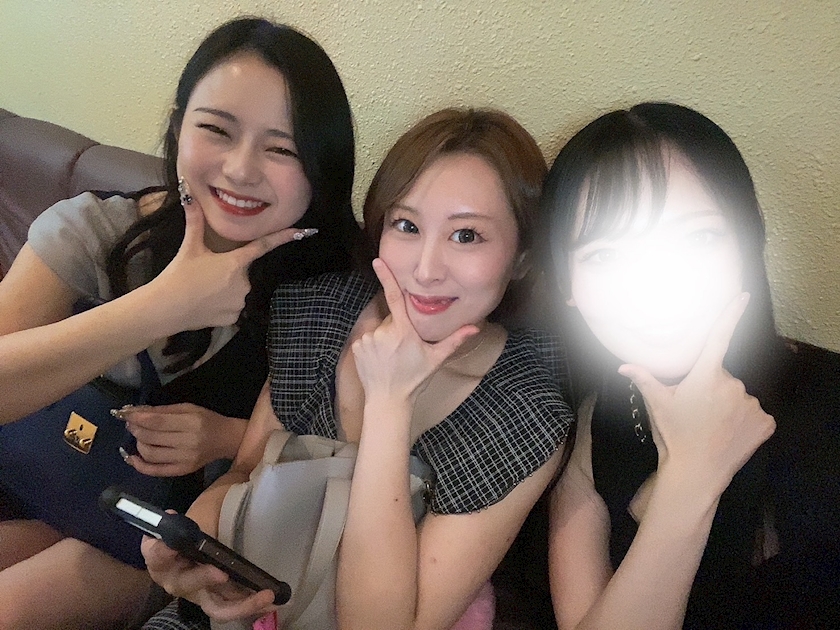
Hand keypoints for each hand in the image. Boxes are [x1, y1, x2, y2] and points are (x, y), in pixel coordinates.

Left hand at [120, 404, 246, 476]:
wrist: (226, 440)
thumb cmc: (207, 419)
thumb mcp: (188, 408)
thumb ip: (162, 411)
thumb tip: (135, 411)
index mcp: (191, 423)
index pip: (157, 421)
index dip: (136, 417)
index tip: (123, 413)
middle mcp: (187, 443)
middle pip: (151, 437)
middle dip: (135, 429)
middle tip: (130, 423)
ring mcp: (184, 459)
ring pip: (150, 454)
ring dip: (137, 444)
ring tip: (137, 436)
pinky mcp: (182, 471)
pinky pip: (155, 471)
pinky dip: (139, 465)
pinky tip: (131, 457)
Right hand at [142, 532, 274, 621]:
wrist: (194, 544)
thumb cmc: (189, 529)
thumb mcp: (188, 519)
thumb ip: (184, 520)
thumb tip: (174, 513)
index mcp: (162, 557)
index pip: (156, 555)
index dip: (161, 552)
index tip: (169, 546)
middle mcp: (176, 580)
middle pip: (186, 584)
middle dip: (203, 578)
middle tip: (221, 573)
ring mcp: (198, 594)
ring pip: (214, 606)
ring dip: (240, 604)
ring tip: (264, 595)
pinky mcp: (215, 600)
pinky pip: (231, 608)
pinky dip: (251, 605)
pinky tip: (271, 599)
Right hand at [149, 193, 315, 332]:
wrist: (165, 308)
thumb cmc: (178, 275)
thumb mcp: (189, 247)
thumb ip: (195, 221)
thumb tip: (188, 194)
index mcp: (235, 262)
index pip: (264, 246)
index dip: (284, 237)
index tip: (304, 231)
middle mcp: (243, 283)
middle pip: (243, 272)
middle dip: (229, 272)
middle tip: (207, 276)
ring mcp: (240, 302)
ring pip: (238, 291)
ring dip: (225, 290)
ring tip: (203, 291)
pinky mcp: (233, 318)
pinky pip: (233, 308)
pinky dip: (222, 306)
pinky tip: (205, 305)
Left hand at [351, 259, 477, 401]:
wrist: (388, 400)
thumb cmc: (415, 380)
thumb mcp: (436, 359)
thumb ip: (454, 340)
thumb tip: (475, 327)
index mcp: (404, 331)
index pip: (395, 298)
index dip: (386, 277)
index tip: (378, 261)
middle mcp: (384, 332)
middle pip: (391, 320)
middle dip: (397, 329)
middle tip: (404, 350)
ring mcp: (368, 339)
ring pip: (379, 330)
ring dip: (384, 339)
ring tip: (391, 358)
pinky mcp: (357, 347)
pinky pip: (367, 339)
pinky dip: (372, 346)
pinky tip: (379, 360)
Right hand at [618, 293, 774, 500]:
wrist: (696, 472)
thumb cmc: (674, 435)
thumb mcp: (657, 405)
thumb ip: (644, 379)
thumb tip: (623, 366)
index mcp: (705, 375)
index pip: (720, 336)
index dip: (732, 313)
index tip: (744, 295)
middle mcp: (732, 384)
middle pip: (724, 379)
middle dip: (714, 390)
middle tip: (699, 411)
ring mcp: (752, 404)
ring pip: (740, 397)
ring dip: (730, 407)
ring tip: (713, 427)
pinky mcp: (765, 422)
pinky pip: (756, 415)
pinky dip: (746, 422)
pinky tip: (731, 434)